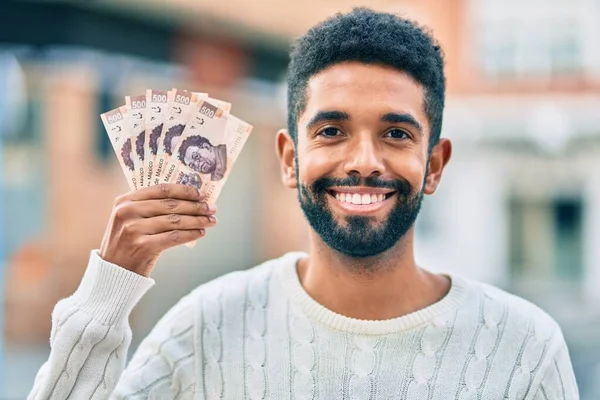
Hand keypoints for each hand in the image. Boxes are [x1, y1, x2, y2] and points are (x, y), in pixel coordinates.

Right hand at [100, 183, 216, 276]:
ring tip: (210, 220)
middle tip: (211, 208)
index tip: (200, 193)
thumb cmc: (127, 243)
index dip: (184, 190)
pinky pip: (174, 237)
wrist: (113, 273)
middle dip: (195, 206)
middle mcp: (127, 212)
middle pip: (171, 205)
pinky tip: (201, 233)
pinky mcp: (143, 246)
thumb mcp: (129, 220)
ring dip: (197, 220)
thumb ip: (150, 207)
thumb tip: (188, 199)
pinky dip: (191, 234)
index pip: (161, 189)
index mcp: (125, 201)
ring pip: (175, 220)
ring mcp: (134, 229)